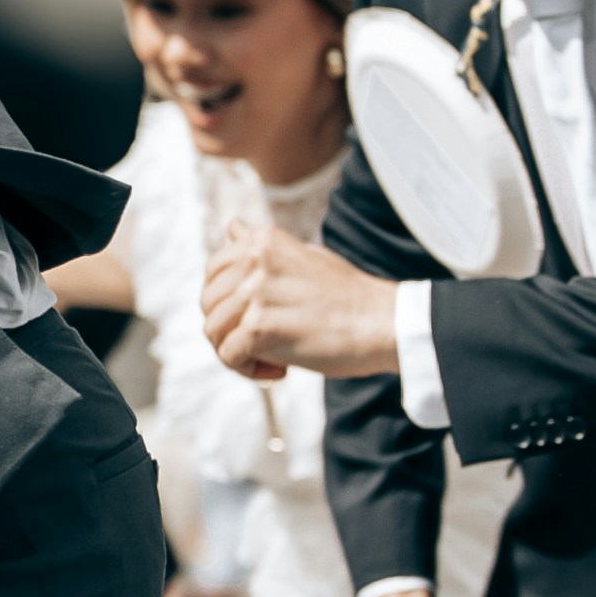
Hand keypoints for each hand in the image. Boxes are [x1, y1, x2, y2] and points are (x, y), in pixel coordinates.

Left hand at [202, 213, 402, 385]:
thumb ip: (264, 247)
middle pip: (208, 304)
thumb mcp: (305, 256)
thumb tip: (233, 226)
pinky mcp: (260, 326)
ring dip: (237, 351)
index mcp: (263, 242)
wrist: (387, 324)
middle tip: (265, 343)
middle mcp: (254, 262)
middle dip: (229, 329)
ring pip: (213, 331)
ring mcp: (255, 293)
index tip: (257, 316)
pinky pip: (228, 355)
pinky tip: (280, 369)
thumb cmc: (350, 296)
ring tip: (273, 358)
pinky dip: (247, 369)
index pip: (213, 271)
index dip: (228, 301)